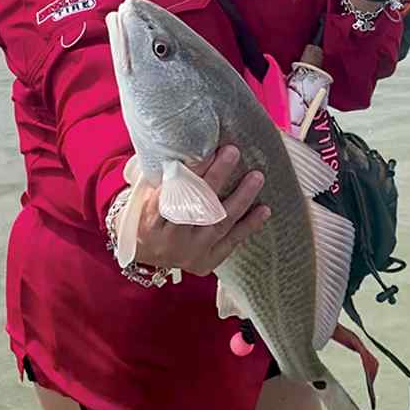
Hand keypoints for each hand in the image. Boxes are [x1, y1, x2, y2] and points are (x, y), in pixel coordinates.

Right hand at [119, 146, 269, 276]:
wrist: (145, 252)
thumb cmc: (146, 214)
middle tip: (232, 152)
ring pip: (220, 223)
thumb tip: (192, 147)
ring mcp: (191, 253)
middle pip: (198, 206)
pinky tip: (264, 209)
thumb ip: (165, 176)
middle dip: (217, 177)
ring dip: (241, 198)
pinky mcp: (207, 262)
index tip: (207, 150)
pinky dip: (248, 226)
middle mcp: (172, 239)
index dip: (193, 171)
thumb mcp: (145, 194)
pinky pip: (231, 242)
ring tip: (256, 177)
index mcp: (151, 220)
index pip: (174, 192)